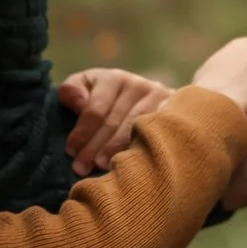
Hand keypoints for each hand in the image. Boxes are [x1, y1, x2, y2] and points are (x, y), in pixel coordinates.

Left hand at [57, 68, 173, 173]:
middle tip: (81, 168)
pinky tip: (131, 163)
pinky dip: (143, 148)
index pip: (96, 108)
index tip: (71, 151)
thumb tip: (78, 102)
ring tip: (103, 167)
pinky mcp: (175, 113)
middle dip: (95, 146)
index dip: (82, 131)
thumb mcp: (87, 87)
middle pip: (115, 121)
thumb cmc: (106, 96)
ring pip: (137, 128)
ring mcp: (161, 99)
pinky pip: (158, 132)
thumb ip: (73, 90)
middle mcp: (139, 85)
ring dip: (118, 150)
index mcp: (114, 79)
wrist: (145, 98)